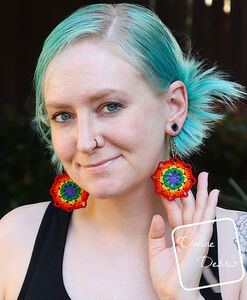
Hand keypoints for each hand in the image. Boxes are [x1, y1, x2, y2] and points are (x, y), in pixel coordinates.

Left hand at [148, 172, 218, 299]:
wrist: (173, 293)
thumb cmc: (166, 277)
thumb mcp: (155, 251)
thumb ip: (156, 233)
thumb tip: (156, 215)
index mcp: (177, 235)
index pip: (174, 210)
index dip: (170, 197)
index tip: (165, 183)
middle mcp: (188, 232)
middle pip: (189, 206)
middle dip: (189, 189)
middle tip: (186, 174)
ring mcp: (196, 234)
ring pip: (200, 207)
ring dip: (202, 191)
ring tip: (203, 175)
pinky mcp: (202, 238)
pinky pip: (207, 217)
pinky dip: (211, 204)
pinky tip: (214, 192)